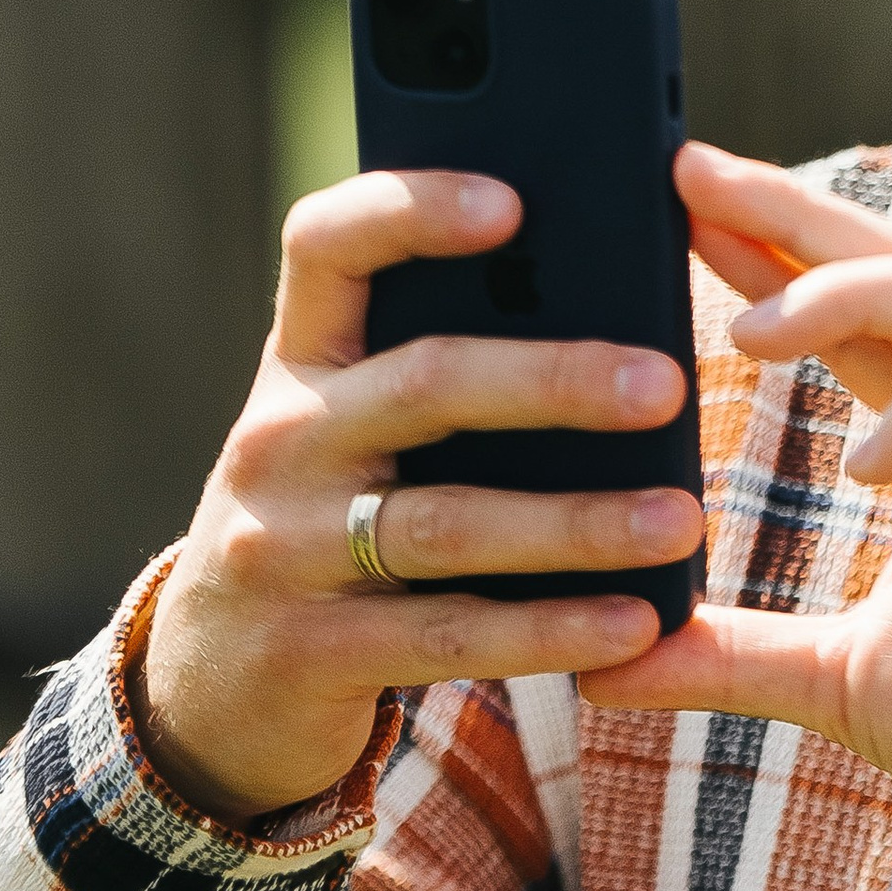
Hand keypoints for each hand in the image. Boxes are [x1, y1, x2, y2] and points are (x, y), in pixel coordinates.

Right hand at [136, 172, 698, 823]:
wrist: (212, 687)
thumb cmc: (333, 525)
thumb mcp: (359, 437)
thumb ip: (446, 378)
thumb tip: (622, 336)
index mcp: (303, 362)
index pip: (327, 246)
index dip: (411, 210)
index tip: (513, 203)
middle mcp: (280, 440)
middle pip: (423, 384)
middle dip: (554, 380)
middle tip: (665, 385)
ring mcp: (280, 548)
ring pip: (446, 522)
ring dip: (575, 523)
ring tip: (678, 518)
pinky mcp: (306, 652)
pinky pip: (448, 634)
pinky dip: (550, 629)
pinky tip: (634, 624)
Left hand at [581, 146, 891, 890]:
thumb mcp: (842, 684)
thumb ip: (733, 654)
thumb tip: (604, 656)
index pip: (862, 316)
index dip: (776, 254)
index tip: (674, 206)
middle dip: (802, 216)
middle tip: (690, 177)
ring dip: (863, 291)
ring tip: (756, 324)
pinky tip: (867, 457)